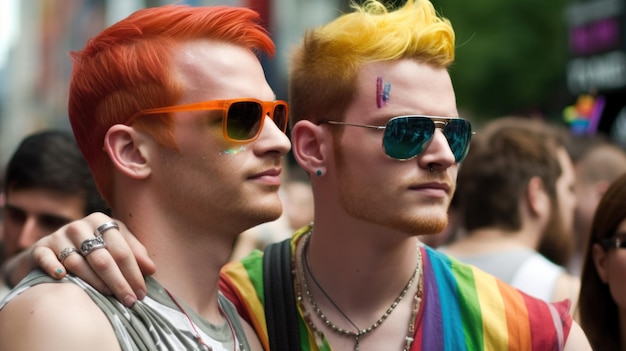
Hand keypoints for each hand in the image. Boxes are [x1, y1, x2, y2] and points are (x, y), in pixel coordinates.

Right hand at [31, 212, 155, 306]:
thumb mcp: (115, 243)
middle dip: (119, 282)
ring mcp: (59, 236)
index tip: (142, 293)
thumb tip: (151, 269)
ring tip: (109, 296)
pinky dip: (55, 267)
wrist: (51, 248)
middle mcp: (80, 226)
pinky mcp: (41, 248)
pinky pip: (47, 258)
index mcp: (101, 222)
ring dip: (94, 282)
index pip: (122, 250)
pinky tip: (63, 277)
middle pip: (103, 258)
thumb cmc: (92, 246)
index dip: (134, 273)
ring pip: (78, 262)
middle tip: (130, 300)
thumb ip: (134, 253)